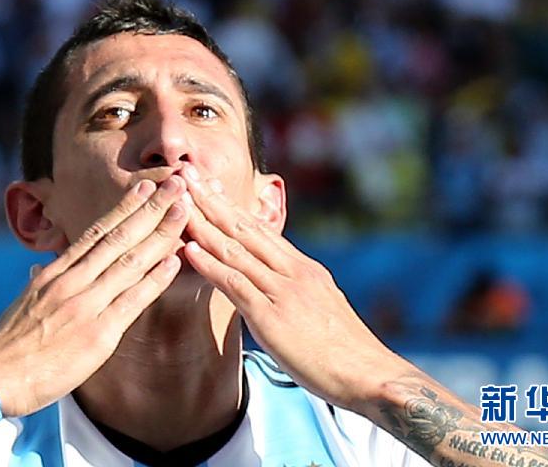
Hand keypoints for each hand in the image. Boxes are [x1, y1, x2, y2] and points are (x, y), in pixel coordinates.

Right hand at [0, 176, 189, 416]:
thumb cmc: (8, 345)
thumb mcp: (23, 303)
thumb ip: (39, 282)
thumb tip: (41, 268)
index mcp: (55, 273)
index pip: (96, 232)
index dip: (124, 208)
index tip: (145, 188)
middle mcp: (72, 281)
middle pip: (119, 237)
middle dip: (151, 208)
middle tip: (176, 183)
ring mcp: (85, 305)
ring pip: (130, 261)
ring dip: (160, 234)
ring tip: (184, 210)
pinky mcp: (97, 333)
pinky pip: (133, 301)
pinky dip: (155, 279)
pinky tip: (174, 260)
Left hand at [180, 164, 409, 411]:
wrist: (369, 375)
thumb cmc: (345, 352)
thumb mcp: (323, 308)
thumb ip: (297, 292)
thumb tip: (278, 287)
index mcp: (303, 268)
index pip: (259, 229)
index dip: (230, 205)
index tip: (208, 184)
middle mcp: (293, 271)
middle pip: (244, 227)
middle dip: (211, 199)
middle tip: (185, 172)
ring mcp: (283, 291)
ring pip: (235, 249)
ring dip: (202, 223)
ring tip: (178, 200)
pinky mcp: (272, 316)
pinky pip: (236, 284)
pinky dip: (211, 264)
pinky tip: (189, 249)